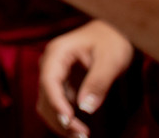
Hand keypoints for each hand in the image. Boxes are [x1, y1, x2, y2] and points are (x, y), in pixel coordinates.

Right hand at [37, 20, 134, 136]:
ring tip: (80, 136)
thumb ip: (98, 83)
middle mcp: (50, 63)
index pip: (48, 80)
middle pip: (45, 95)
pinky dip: (63, 116)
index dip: (56, 102)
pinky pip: (56, 102)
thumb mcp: (110, 60)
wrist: (113, 32)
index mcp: (57, 52)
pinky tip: (77, 127)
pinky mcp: (61, 82)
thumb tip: (86, 108)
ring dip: (59, 120)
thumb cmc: (112, 41)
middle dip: (59, 117)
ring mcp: (54, 73)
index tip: (69, 121)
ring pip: (47, 102)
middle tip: (82, 136)